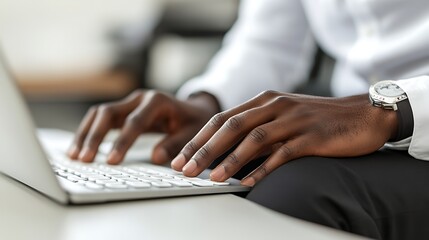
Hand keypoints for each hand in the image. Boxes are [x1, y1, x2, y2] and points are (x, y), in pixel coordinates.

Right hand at [68, 90, 218, 163]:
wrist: (194, 109)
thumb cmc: (194, 121)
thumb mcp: (193, 133)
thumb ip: (176, 144)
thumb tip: (156, 158)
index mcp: (158, 100)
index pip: (135, 121)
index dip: (122, 141)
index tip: (112, 161)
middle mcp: (140, 98)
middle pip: (109, 112)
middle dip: (95, 136)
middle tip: (85, 159)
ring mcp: (129, 102)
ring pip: (99, 114)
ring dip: (86, 134)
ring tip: (75, 156)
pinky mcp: (123, 110)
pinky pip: (101, 119)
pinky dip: (89, 132)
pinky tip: (79, 148)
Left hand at [170, 90, 397, 185]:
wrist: (361, 114)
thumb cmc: (317, 120)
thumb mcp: (282, 117)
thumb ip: (257, 129)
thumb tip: (226, 153)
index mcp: (264, 100)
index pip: (222, 119)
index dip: (199, 139)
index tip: (181, 157)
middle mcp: (275, 105)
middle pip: (231, 126)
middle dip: (204, 149)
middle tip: (184, 169)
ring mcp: (293, 119)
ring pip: (253, 139)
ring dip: (229, 159)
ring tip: (211, 178)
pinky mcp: (311, 136)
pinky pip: (282, 153)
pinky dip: (262, 168)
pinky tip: (247, 182)